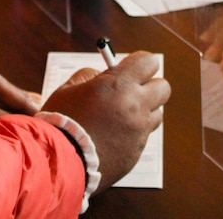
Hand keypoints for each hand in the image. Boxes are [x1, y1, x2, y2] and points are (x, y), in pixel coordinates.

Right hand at [40, 52, 170, 192]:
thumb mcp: (69, 88)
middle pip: (163, 87)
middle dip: (149, 85)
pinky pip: (142, 136)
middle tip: (130, 90)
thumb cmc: (61, 121)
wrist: (58, 160)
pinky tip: (111, 135)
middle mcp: (136, 106)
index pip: (149, 61)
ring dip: (143, 111)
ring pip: (157, 114)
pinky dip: (131, 133)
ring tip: (118, 116)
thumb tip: (104, 74)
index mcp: (119, 84)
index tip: (130, 67)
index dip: (140, 62)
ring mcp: (139, 131)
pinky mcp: (137, 152)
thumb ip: (90, 75)